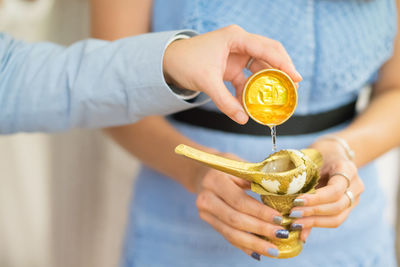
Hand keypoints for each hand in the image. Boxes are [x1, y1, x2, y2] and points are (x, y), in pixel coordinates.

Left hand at [163, 25, 301, 124]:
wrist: (168, 62)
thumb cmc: (185, 62)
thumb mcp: (206, 82)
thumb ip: (225, 101)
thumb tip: (243, 119)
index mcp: (235, 38)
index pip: (266, 48)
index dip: (284, 63)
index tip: (296, 78)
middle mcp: (239, 44)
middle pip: (268, 55)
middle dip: (281, 72)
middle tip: (293, 89)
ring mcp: (236, 55)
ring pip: (259, 68)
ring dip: (267, 84)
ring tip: (278, 99)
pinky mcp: (231, 67)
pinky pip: (247, 79)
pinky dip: (250, 91)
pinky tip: (253, 105)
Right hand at [194, 164, 287, 258]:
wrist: (202, 172)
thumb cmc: (226, 167)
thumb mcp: (239, 166)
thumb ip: (257, 179)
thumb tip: (282, 195)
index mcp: (214, 180)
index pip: (239, 200)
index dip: (260, 212)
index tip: (280, 218)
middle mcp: (205, 198)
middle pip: (235, 219)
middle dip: (260, 229)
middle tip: (281, 234)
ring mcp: (204, 212)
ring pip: (230, 233)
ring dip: (254, 243)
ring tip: (273, 250)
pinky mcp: (208, 221)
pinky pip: (228, 237)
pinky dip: (244, 246)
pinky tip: (259, 252)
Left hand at [289, 139, 363, 240]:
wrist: (334, 152)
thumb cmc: (319, 153)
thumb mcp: (311, 159)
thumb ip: (302, 176)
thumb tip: (283, 195)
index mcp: (347, 169)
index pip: (336, 189)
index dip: (316, 198)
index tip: (296, 200)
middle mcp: (356, 185)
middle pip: (337, 206)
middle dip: (312, 212)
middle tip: (292, 214)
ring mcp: (355, 198)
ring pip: (337, 217)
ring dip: (314, 222)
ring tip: (295, 223)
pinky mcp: (348, 208)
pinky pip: (334, 220)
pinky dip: (316, 224)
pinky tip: (301, 229)